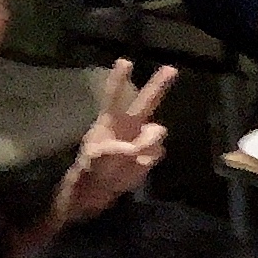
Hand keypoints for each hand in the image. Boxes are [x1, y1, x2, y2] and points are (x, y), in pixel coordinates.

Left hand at [58, 61, 173, 218]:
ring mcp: (140, 141)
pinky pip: (157, 153)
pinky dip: (147, 161)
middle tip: (171, 69)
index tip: (125, 62)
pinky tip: (134, 169)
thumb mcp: (94, 162)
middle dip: (158, 85)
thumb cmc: (86, 173)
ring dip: (147, 143)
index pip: (113, 97)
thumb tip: (134, 148)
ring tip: (130, 157)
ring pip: (157, 132)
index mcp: (108, 123)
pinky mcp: (149, 156)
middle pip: (146, 102)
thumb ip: (113, 152)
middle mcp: (128, 127)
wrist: (95, 196)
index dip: (119, 80)